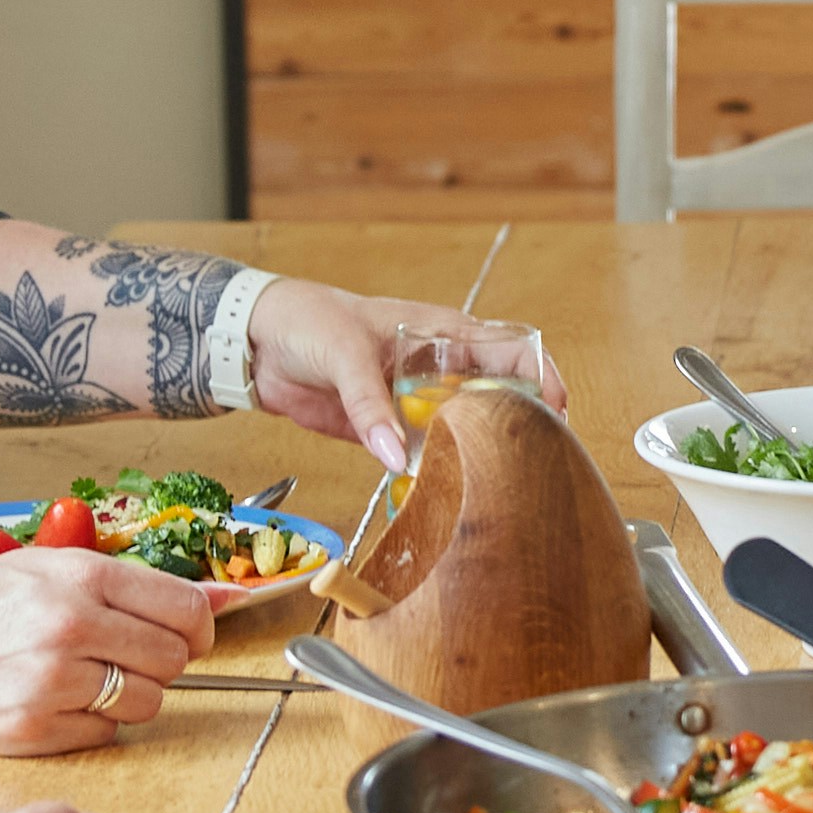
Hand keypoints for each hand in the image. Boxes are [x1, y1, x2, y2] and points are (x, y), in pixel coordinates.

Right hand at [0, 541, 212, 753]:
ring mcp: (52, 682)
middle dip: (159, 661)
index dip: (196, 628)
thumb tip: (219, 600)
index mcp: (80, 577)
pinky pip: (106, 735)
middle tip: (122, 656)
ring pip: (146, 703)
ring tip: (83, 678)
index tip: (186, 635)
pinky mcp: (34, 731)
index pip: (186, 610)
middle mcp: (71, 627)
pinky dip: (91, 723)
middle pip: (173, 660)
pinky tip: (55, 702)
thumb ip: (131, 585)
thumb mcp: (48, 569)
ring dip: (128, 696)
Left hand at [243, 286, 556, 470]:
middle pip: (495, 395)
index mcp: (440, 333)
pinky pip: (419, 452)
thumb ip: (369, 404)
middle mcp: (436, 367)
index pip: (510, 350)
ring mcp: (412, 399)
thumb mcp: (343, 352)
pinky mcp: (385, 429)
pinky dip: (432, 472)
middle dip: (519, 423)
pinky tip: (440, 493)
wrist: (257, 341)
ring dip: (476, 452)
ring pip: (461, 428)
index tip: (555, 413)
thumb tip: (396, 454)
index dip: (540, 377)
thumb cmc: (307, 320)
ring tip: (496, 484)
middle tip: (534, 460)